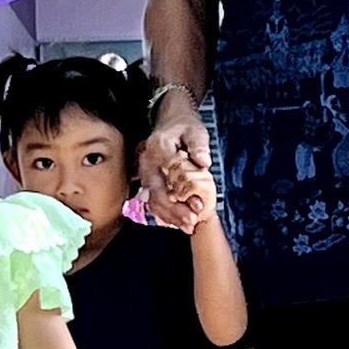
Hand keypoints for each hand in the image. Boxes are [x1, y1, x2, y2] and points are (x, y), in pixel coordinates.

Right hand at [139, 93, 210, 233]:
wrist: (170, 122)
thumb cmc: (184, 127)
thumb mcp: (195, 131)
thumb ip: (199, 146)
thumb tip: (204, 162)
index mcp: (158, 147)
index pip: (170, 172)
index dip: (185, 190)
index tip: (199, 204)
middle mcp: (147, 162)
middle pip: (157, 191)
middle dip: (174, 210)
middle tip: (192, 222)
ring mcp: (145, 173)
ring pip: (153, 200)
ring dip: (170, 216)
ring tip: (188, 226)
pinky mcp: (148, 182)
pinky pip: (154, 201)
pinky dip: (166, 214)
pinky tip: (180, 222)